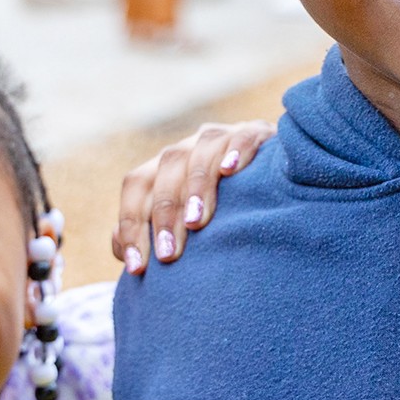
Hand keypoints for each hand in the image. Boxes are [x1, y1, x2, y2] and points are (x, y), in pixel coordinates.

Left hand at [113, 120, 275, 274]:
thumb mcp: (186, 224)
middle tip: (169, 255)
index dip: (131, 224)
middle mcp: (188, 148)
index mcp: (164, 168)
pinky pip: (243, 136)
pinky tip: (230, 170)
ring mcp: (221, 137)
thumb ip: (152, 233)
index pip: (137, 187)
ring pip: (199, 153)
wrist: (278, 181)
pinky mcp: (258, 132)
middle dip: (164, 214)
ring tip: (196, 222)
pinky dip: (235, 150)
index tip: (137, 267)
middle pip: (166, 171)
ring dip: (195, 187)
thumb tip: (122, 249)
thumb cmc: (223, 214)